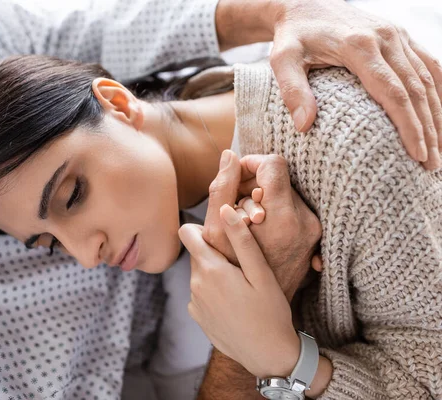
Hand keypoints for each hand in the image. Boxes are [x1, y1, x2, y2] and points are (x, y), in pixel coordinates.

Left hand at [179, 212, 299, 378]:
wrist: (267, 356)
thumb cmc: (270, 312)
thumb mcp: (261, 273)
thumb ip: (241, 239)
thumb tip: (224, 209)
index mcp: (210, 269)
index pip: (187, 233)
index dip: (203, 227)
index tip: (221, 231)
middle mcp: (195, 284)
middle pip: (196, 253)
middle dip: (214, 251)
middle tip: (241, 261)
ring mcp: (194, 302)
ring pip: (199, 273)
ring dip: (214, 272)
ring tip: (241, 284)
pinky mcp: (197, 316)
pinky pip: (200, 292)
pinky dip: (213, 291)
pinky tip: (235, 302)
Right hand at [203, 151, 320, 300]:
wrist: (260, 318)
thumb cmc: (232, 273)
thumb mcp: (217, 230)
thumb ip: (222, 187)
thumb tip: (230, 155)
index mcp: (283, 217)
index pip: (273, 164)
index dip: (251, 164)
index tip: (236, 176)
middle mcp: (305, 222)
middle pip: (278, 177)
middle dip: (252, 184)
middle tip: (237, 203)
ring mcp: (312, 231)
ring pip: (284, 192)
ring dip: (261, 198)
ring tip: (246, 219)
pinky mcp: (314, 238)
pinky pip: (291, 208)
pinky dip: (272, 210)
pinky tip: (259, 227)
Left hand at [217, 0, 441, 168]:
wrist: (303, 3)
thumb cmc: (291, 36)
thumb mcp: (282, 60)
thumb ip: (292, 90)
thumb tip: (304, 126)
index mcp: (359, 45)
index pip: (393, 92)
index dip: (408, 125)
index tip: (417, 154)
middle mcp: (386, 37)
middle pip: (417, 89)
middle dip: (428, 129)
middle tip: (430, 165)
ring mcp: (397, 34)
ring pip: (428, 78)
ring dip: (437, 115)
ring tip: (438, 151)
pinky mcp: (400, 35)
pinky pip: (428, 65)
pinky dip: (439, 92)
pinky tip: (439, 118)